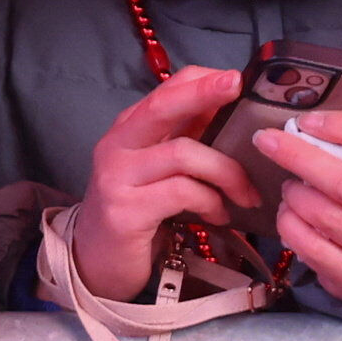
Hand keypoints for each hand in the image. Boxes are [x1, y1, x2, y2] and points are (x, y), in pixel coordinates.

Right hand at [68, 62, 261, 301]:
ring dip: (226, 172)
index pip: (165, 89)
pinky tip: (220, 215)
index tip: (237, 79)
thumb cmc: (137, 210)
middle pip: (163, 106)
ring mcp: (117, 177)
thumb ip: (187, 140)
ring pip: (183, 153)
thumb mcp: (158, 168)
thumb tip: (233, 114)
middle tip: (238, 86)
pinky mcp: (125, 211)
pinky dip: (211, 201)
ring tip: (246, 195)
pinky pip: (182, 192)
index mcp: (129, 128)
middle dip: (205, 93)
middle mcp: (117, 145)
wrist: (95, 260)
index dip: (202, 80)